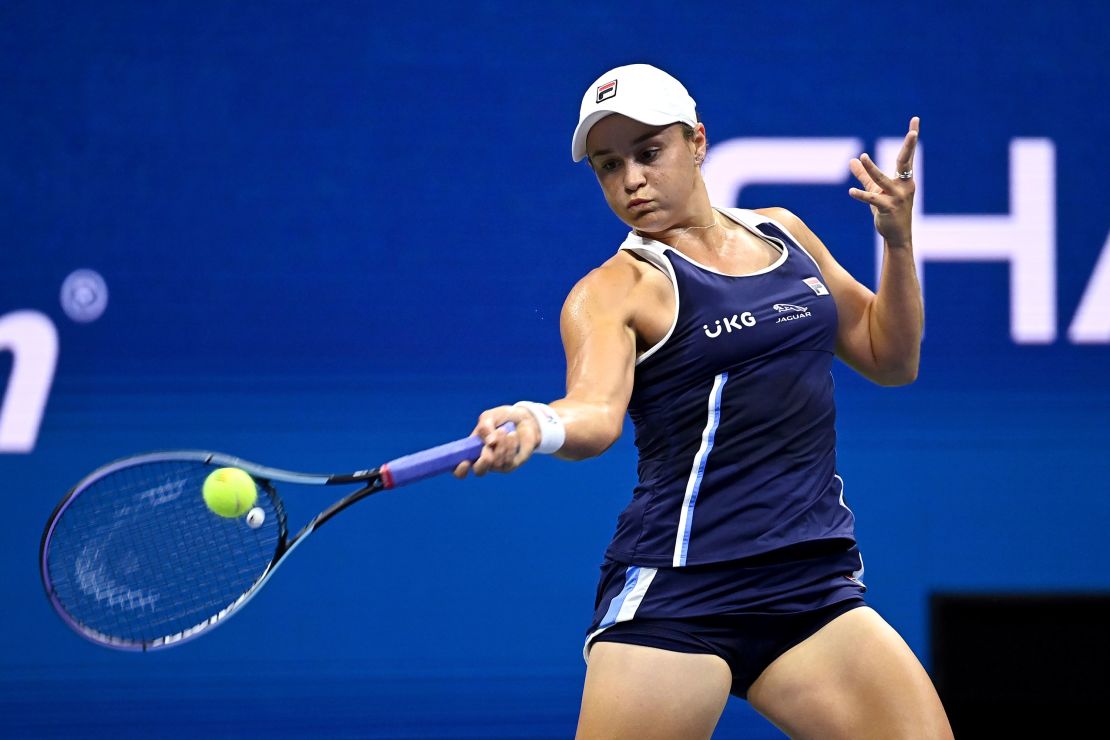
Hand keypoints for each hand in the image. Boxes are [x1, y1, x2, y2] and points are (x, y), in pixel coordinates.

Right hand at [453, 405, 541, 477]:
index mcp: (471, 451)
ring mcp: (498, 465)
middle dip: (483, 462)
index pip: (460, 470)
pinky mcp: (511, 465)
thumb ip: (484, 427)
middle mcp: (483, 461)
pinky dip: (510, 446)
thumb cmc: (501, 418)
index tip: (465, 462)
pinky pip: (508, 461)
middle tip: (489, 446)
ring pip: (496, 463)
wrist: (522, 418)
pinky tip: (512, 435)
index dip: (460, 470)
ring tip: (503, 430)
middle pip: (479, 472)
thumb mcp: (489, 417)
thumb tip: (490, 442)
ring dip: (500, 445)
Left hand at [849, 117, 918, 247]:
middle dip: (909, 146)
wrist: (897, 235)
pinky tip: (851, 191)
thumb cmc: (889, 210)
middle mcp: (904, 185)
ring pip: (882, 179)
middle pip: (905, 162)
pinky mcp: (888, 208)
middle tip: (913, 132)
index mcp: (904, 178)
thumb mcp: (876, 190)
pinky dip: (861, 195)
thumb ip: (864, 175)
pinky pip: (872, 199)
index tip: (915, 120)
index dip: (911, 138)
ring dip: (871, 168)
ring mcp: (897, 197)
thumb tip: (852, 160)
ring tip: (862, 156)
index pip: (907, 155)